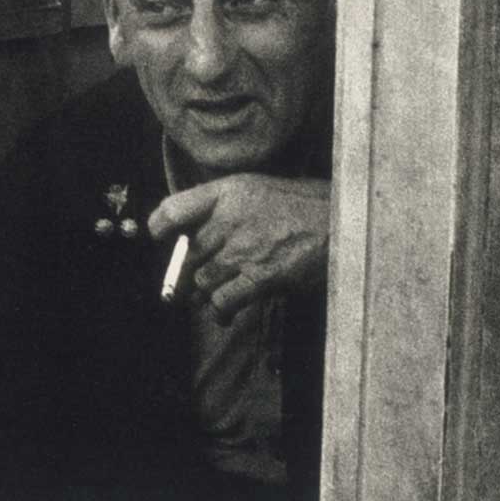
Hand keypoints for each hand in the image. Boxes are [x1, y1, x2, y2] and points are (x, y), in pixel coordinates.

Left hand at [149, 174, 329, 324]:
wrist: (341, 221)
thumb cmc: (300, 205)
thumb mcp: (256, 188)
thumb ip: (224, 206)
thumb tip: (197, 232)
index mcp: (227, 192)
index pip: (174, 209)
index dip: (159, 227)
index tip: (158, 238)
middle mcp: (229, 218)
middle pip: (186, 255)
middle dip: (187, 273)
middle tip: (191, 281)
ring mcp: (243, 249)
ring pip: (202, 281)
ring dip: (205, 293)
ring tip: (217, 294)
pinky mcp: (259, 277)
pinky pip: (222, 301)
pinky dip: (221, 310)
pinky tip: (227, 311)